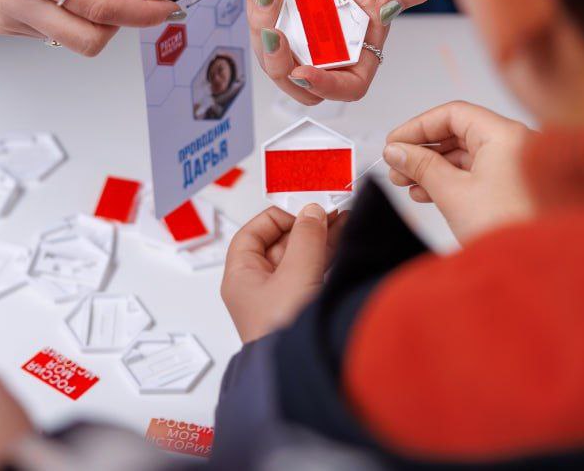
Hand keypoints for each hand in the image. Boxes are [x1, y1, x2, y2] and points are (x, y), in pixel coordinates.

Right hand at [0, 0, 178, 55]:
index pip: (100, 8)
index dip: (142, 10)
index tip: (168, 5)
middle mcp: (11, 0)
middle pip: (90, 39)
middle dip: (121, 17)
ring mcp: (3, 16)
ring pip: (75, 39)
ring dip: (98, 14)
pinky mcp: (2, 23)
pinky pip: (57, 32)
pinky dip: (74, 13)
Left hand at [221, 204, 345, 342]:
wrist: (300, 374)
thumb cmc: (284, 333)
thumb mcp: (296, 273)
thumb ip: (306, 237)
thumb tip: (311, 212)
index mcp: (241, 277)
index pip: (252, 234)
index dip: (277, 218)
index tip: (303, 209)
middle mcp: (258, 288)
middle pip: (278, 244)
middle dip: (305, 226)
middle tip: (330, 211)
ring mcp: (280, 300)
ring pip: (299, 258)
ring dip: (320, 239)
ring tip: (343, 221)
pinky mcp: (301, 310)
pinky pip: (312, 274)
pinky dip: (327, 257)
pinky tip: (342, 245)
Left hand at [250, 0, 431, 103]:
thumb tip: (393, 11)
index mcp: (366, 31)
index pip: (352, 84)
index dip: (329, 88)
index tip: (305, 72)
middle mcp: (333, 37)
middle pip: (305, 85)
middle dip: (282, 67)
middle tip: (275, 34)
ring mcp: (302, 28)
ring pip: (276, 63)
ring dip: (263, 35)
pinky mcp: (276, 14)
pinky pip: (258, 32)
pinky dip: (256, 10)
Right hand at [384, 102, 535, 243]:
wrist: (538, 267)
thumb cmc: (508, 228)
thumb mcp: (453, 194)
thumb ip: (421, 167)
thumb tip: (397, 151)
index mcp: (504, 135)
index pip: (453, 114)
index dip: (418, 126)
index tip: (395, 142)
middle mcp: (513, 145)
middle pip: (459, 133)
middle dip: (423, 150)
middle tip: (396, 165)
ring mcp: (515, 167)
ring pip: (465, 156)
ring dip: (433, 167)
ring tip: (406, 183)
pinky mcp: (512, 188)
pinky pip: (476, 174)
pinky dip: (450, 180)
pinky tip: (427, 193)